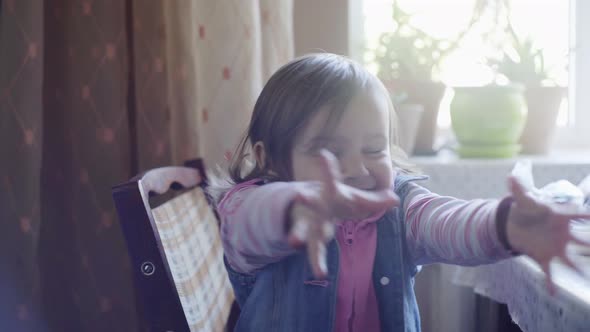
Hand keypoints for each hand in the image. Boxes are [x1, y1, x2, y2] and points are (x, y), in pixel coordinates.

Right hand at [287, 150, 398, 277]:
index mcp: (329, 193)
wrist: (308, 210)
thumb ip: (375, 201)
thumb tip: (396, 199)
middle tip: (300, 194)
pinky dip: (318, 262)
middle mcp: (315, 205)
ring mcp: (309, 222)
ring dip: (298, 234)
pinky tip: (320, 273)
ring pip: (303, 229)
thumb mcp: (355, 200)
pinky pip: (314, 251)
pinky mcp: (309, 238)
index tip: (322, 154)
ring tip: (293, 241)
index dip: (327, 168)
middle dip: (305, 198)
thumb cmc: (337, 203)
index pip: (329, 179)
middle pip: (310, 201)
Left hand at [505, 176, 589, 293]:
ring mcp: (556, 248)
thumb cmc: (525, 209)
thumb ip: (518, 187)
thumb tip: (510, 175)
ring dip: (579, 269)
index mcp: (560, 217)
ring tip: (585, 277)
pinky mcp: (545, 257)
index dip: (588, 216)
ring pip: (571, 261)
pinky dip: (551, 283)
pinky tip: (553, 292)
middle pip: (583, 241)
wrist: (515, 224)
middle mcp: (563, 234)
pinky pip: (550, 272)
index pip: (578, 215)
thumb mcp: (522, 198)